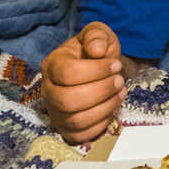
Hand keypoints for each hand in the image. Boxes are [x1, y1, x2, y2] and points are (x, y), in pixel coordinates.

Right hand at [40, 22, 124, 143]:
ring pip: (76, 120)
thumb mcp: (97, 33)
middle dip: (101, 91)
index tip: (115, 65)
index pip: (67, 73)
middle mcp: (48, 90)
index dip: (96, 71)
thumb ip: (96, 35)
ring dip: (105, 107)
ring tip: (120, 92)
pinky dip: (100, 123)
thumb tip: (96, 50)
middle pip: (68, 100)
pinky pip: (80, 135)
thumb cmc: (97, 51)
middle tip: (119, 80)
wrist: (100, 68)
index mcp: (52, 64)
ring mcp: (55, 111)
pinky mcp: (66, 128)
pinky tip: (111, 106)